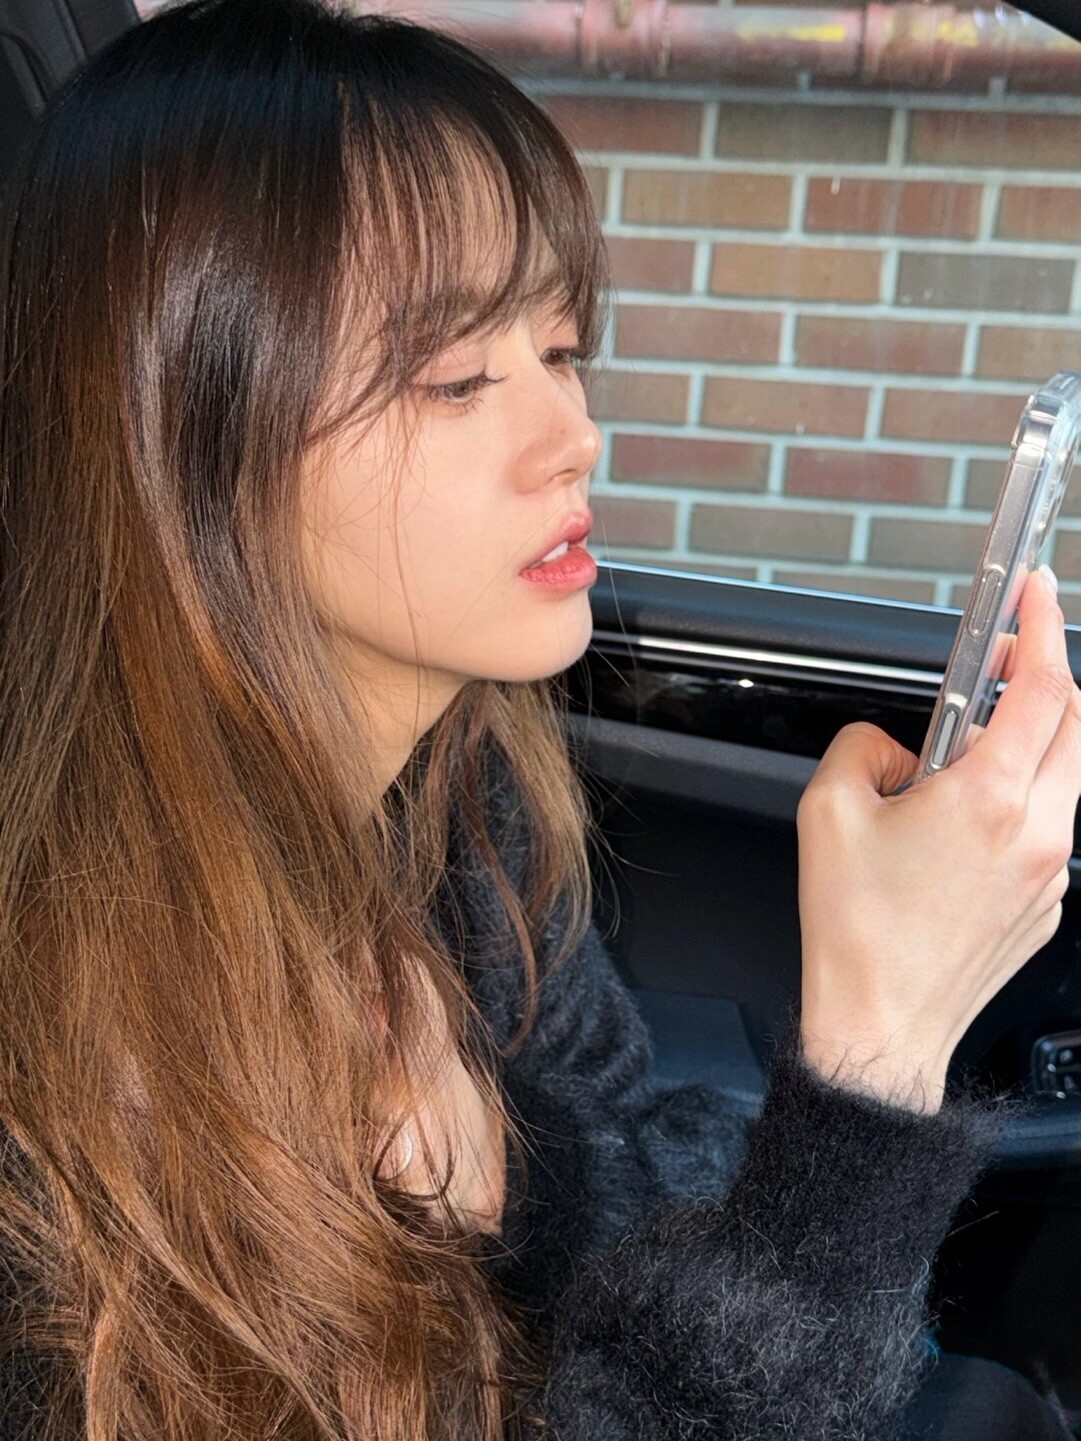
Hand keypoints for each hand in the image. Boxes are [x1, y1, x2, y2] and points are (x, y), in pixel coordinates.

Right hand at [797, 567, 1080, 1112]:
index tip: (1033, 593)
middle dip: (1044, 677)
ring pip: (1067, 775)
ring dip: (1030, 742)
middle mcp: (1039, 832)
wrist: (883, 1023)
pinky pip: (1052, 826)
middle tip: (998, 664)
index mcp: (989, 799)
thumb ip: (862, 745)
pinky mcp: (1049, 903)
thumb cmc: (858, 932)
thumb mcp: (826, 811)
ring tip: (962, 758)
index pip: (1044, 685)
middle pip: (1076, 721)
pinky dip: (1022, 800)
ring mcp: (1052, 871)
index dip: (1041, 626)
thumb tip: (893, 744)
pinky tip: (963, 823)